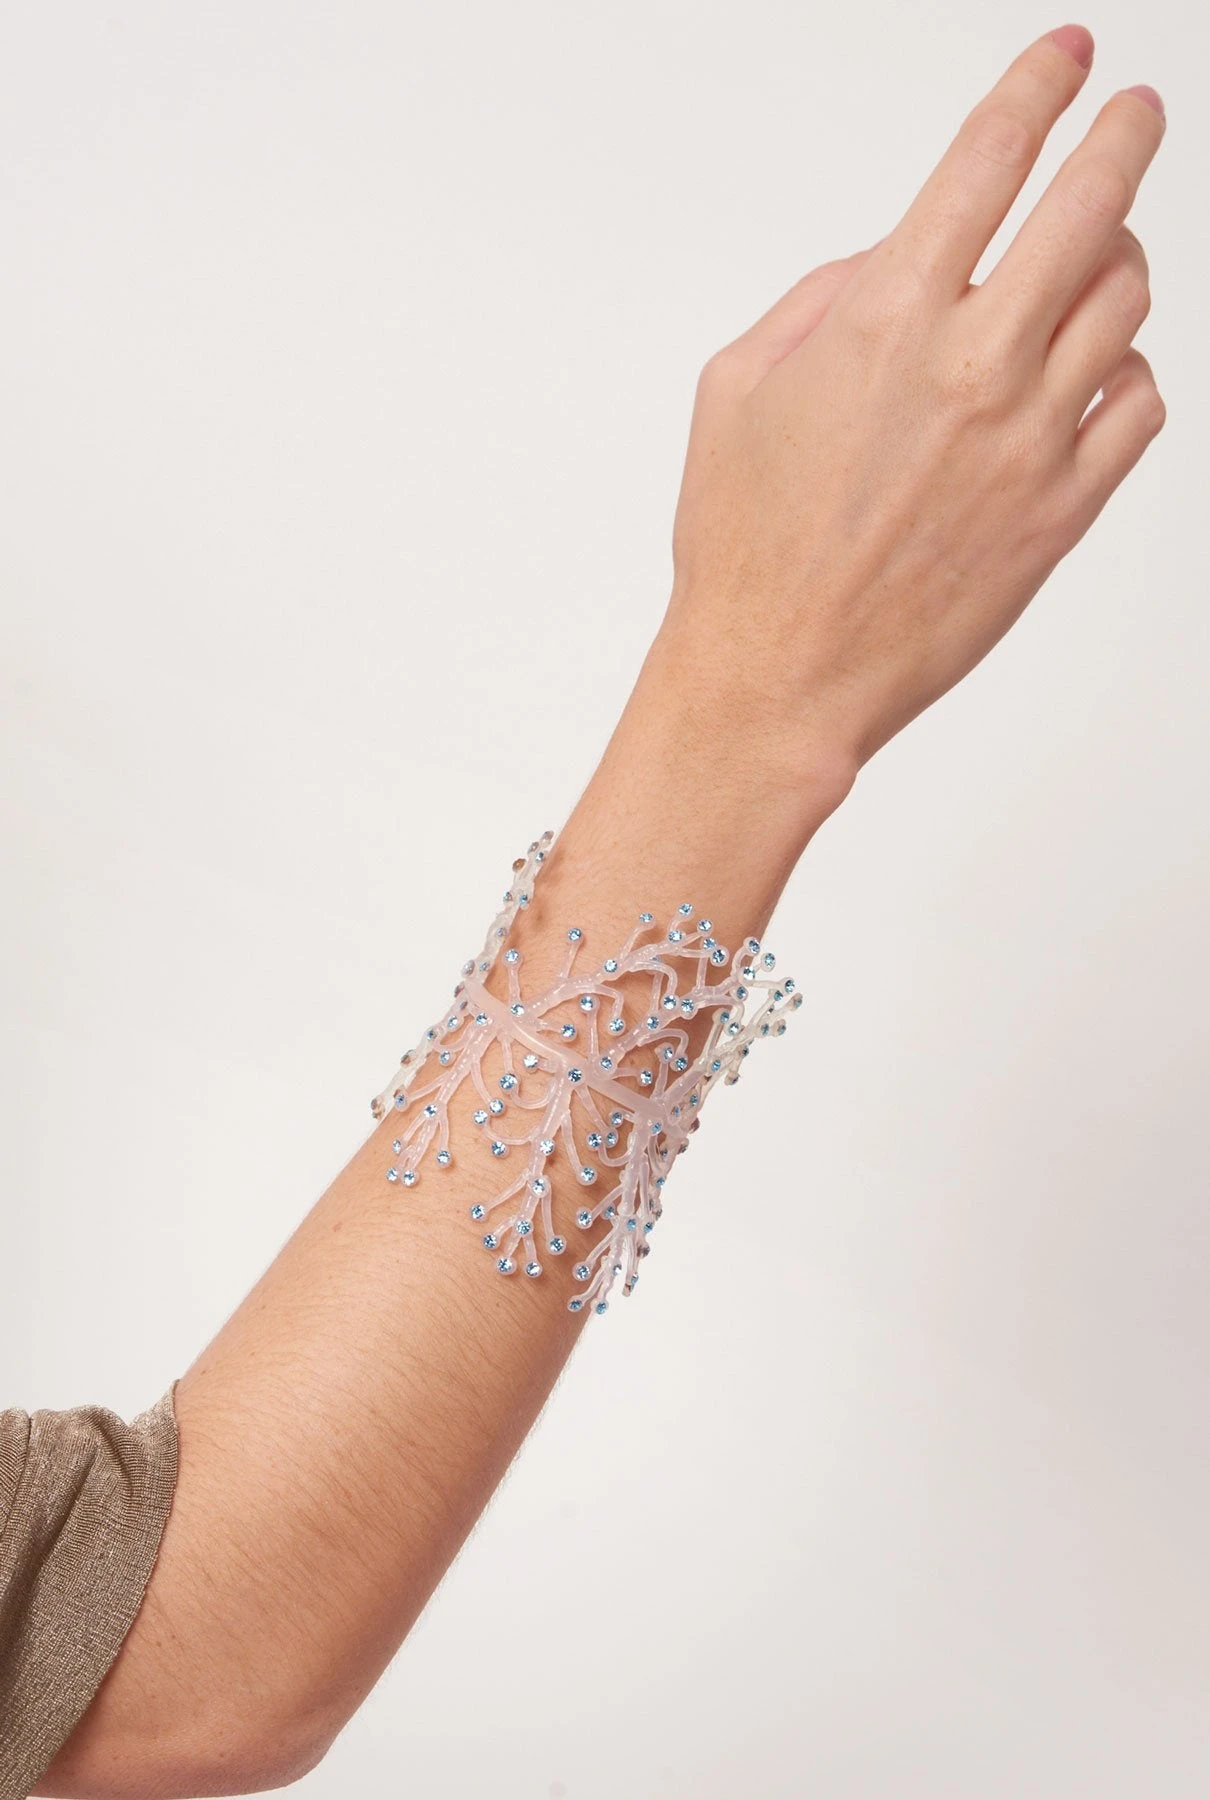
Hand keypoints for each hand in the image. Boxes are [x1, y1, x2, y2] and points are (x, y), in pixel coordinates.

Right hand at [665, 24, 1164, 780]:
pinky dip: (1127, 370)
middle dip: (1124, 138)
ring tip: (1096, 262)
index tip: (1068, 59)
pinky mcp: (1061, 512)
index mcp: (885, 318)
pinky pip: (1139, 404)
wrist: (777, 675)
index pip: (989, 159)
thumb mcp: (736, 387)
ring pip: (1127, 300)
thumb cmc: (742, 543)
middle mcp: (972, 365)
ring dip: (1119, 259)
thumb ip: (824, 296)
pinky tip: (1093, 373)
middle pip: (1093, 205)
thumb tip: (898, 256)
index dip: (1039, 87)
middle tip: (1133, 117)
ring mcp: (1029, 440)